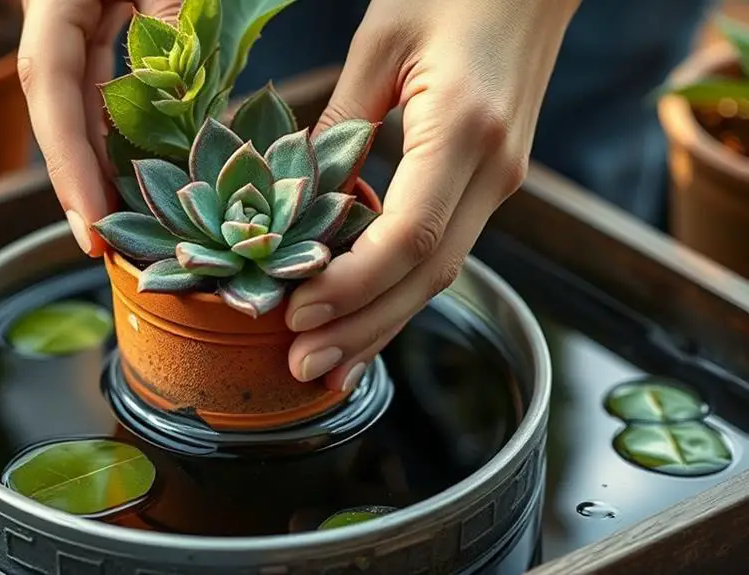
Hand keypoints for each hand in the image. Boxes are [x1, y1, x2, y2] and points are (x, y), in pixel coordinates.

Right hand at [17, 0, 180, 255]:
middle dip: (85, 183)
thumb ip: (171, 19)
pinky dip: (121, 127)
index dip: (68, 166)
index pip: (51, 93)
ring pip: (80, 106)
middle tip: (112, 248)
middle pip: (61, 115)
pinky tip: (142, 166)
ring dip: (103, 162)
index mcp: (51, 3)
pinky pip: (101, 85)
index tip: (90, 227)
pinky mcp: (94, 23)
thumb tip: (189, 101)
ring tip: (130, 220)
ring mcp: (71, 25)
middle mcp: (51, 23)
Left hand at [286, 0, 580, 389]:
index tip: (298, 313)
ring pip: (440, 272)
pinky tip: (363, 316)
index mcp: (465, 129)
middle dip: (362, 328)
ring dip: (380, 323)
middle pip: (429, 274)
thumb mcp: (380, 42)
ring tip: (326, 365)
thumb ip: (338, 124)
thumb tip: (294, 197)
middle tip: (302, 368)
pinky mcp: (492, 181)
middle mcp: (494, 169)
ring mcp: (501, 180)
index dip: (353, 286)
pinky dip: (399, 289)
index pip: (411, 236)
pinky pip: (444, 248)